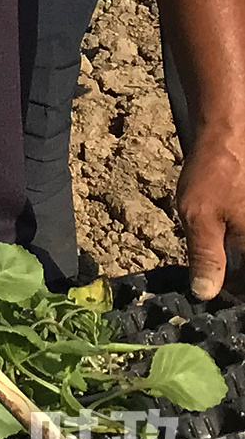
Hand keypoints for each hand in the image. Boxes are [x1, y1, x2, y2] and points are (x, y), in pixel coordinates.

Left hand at [179, 134, 244, 298]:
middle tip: (216, 286)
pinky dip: (238, 246)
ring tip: (221, 271)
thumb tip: (206, 293)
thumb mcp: (200, 218)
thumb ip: (206, 258)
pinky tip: (227, 247)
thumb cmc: (216, 173)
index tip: (223, 304)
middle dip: (236, 279)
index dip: (238, 296)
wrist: (231, 134)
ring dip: (236, 263)